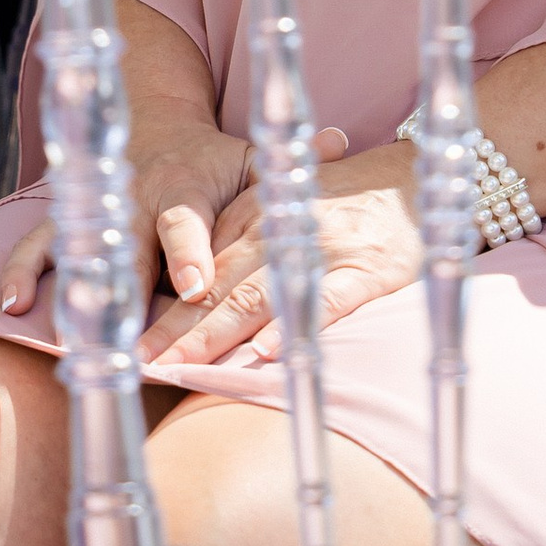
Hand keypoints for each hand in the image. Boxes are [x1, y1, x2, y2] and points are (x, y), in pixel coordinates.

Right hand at [0, 119, 346, 330]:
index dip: (189, 253)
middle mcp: (135, 197)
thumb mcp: (253, 158)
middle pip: (126, 247)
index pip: (186, 222)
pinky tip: (12, 305)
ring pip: (76, 245)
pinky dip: (22, 269)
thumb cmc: (213, 160)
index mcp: (183, 187)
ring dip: (65, 284)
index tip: (195, 286)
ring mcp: (97, 208)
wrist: (152, 124)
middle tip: (119, 334)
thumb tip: (342, 144)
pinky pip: (39, 242)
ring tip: (54, 328)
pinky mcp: (69, 219)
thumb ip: (289, 165)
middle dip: (124, 290)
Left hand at [140, 142, 417, 371]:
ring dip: (216, 334)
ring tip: (181, 365)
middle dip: (177, 331)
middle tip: (140, 365)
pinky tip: (266, 351)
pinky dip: (293, 324)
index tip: (133, 350)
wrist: (412, 179)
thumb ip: (240, 251)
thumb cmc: (339, 206)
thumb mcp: (279, 214)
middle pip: (219, 288)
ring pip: (259, 296)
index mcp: (254, 216)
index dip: (166, 315)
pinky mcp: (363, 270)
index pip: (201, 273)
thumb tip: (191, 303)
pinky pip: (322, 301)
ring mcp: (320, 249)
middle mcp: (279, 231)